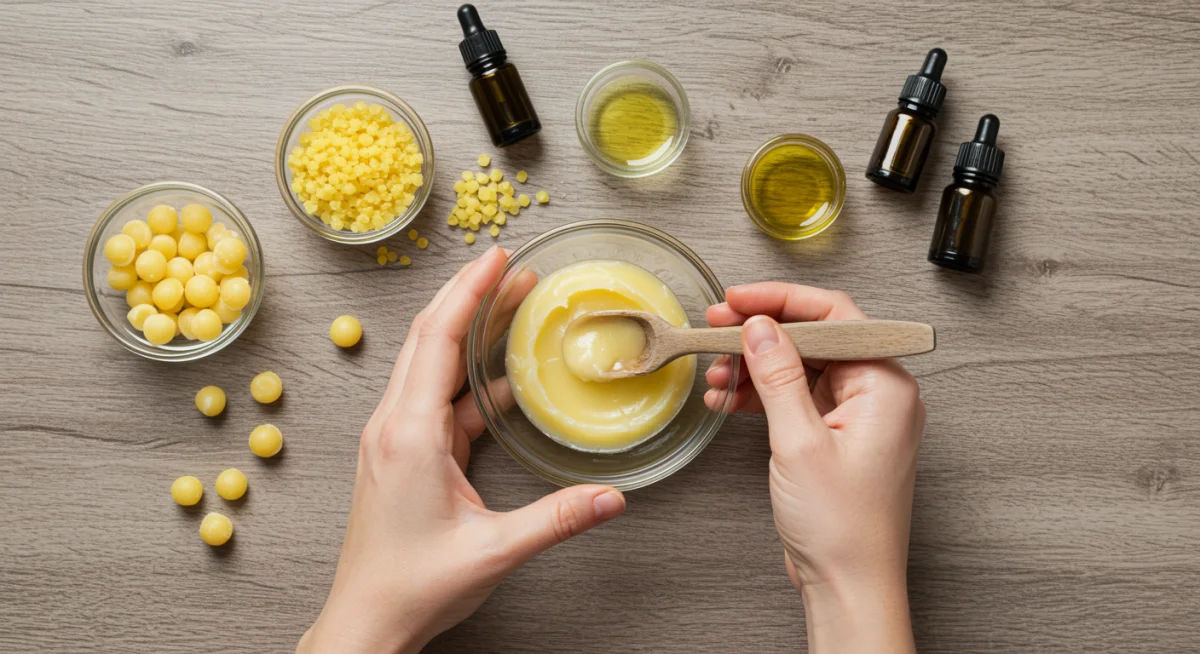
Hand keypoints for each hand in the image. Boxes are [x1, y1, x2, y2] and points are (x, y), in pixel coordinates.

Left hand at [298, 247, 626, 653]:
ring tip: (514, 305)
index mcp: (408, 435)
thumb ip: (557, 520)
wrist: (367, 622)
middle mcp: (394, 426)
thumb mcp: (493, 551)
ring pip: (433, 365)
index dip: (468, 292)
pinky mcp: (404, 455)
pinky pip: (440, 401)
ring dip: (471, 332)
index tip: (496, 257)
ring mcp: (396, 439)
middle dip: (473, 297)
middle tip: (514, 268)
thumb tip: (610, 497)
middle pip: (431, 338)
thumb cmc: (411, 587)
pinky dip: (471, 379)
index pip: (437, 340)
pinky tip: (506, 376)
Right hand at [705, 283, 923, 653]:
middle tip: (716, 328)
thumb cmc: (843, 528)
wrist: (849, 585)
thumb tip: (760, 327)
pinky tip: (728, 397)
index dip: (781, 301)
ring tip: (715, 372)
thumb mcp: (799, 442)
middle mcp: (877, 394)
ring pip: (800, 367)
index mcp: (886, 385)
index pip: (835, 316)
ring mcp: (857, 416)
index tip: (737, 299)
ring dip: (755, 366)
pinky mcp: (836, 436)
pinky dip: (761, 395)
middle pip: (815, 338)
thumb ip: (778, 376)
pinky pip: (796, 397)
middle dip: (761, 333)